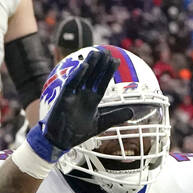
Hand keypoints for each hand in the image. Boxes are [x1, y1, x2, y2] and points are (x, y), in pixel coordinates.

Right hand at [26, 48, 134, 163]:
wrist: (60, 142)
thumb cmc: (78, 132)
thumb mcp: (100, 124)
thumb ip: (115, 116)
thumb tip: (132, 111)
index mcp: (92, 99)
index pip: (102, 82)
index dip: (108, 71)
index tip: (116, 60)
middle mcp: (83, 94)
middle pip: (93, 75)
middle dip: (100, 63)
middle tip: (107, 50)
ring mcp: (73, 95)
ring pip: (82, 76)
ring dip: (89, 64)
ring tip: (96, 52)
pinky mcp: (63, 98)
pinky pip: (71, 84)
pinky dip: (77, 75)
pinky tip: (85, 66)